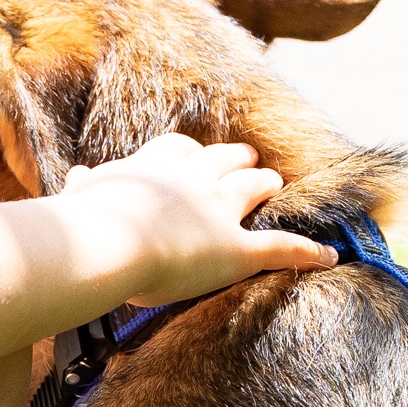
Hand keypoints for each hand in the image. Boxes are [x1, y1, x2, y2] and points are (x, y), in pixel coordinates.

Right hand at [58, 134, 338, 306]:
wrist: (108, 240)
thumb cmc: (86, 221)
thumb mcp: (82, 195)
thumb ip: (86, 186)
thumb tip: (78, 176)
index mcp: (154, 166)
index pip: (179, 150)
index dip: (191, 153)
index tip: (194, 155)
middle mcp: (192, 179)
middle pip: (222, 159)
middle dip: (237, 159)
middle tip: (249, 158)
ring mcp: (218, 210)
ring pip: (251, 188)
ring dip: (265, 182)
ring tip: (275, 181)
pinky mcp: (238, 248)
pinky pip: (279, 248)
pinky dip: (306, 252)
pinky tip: (329, 256)